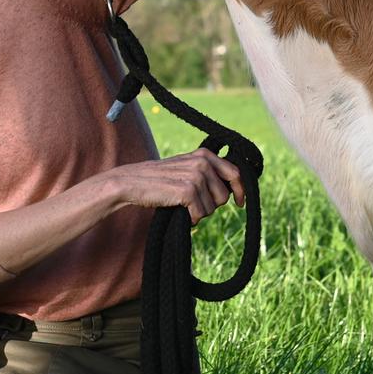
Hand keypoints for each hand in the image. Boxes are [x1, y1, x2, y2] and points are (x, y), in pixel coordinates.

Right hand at [112, 149, 244, 223]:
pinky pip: (200, 214)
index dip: (240, 190)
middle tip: (194, 204)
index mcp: (205, 154)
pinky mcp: (188, 190)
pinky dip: (191, 219)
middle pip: (224, 196)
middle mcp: (203, 162)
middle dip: (212, 205)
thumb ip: (207, 173)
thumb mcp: (186, 169)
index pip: (235, 173)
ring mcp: (196, 175)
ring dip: (199, 212)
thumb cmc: (160, 180)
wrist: (132, 183)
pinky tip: (180, 212)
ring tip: (183, 204)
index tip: (240, 203)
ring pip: (212, 208)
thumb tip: (232, 190)